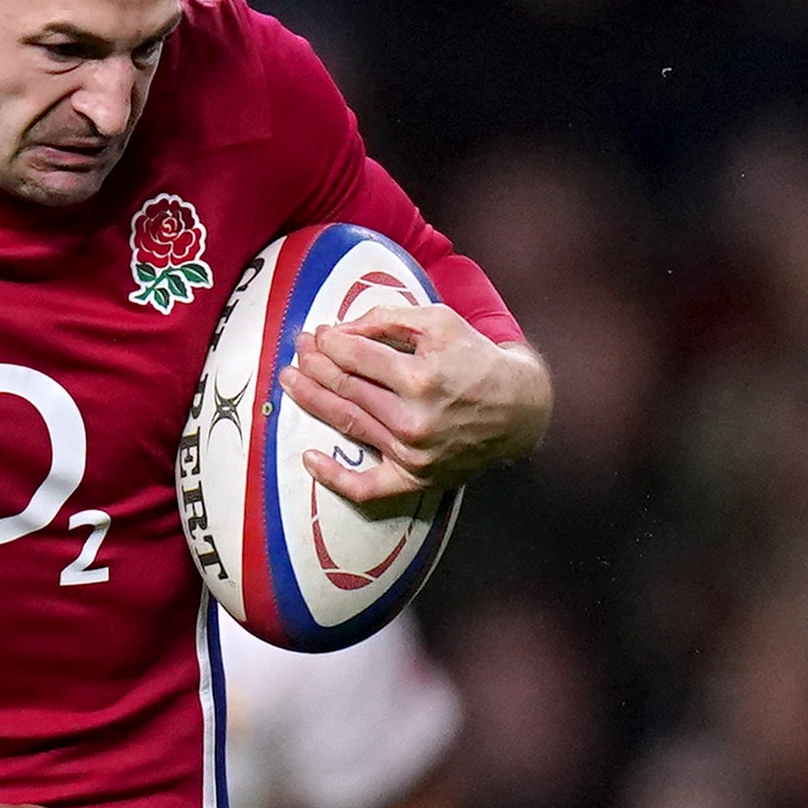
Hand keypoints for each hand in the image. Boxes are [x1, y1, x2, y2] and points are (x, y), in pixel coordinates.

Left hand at [281, 305, 549, 506]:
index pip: (356, 356)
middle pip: (346, 388)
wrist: (519, 409)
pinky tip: (309, 460)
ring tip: (289, 382)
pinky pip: (366, 488)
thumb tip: (340, 329)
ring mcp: (412, 453)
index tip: (317, 334)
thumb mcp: (441, 323)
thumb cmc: (476, 359)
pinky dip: (333, 477)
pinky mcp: (414, 479)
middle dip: (314, 365)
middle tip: (295, 351)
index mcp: (422, 377)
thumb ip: (390, 319)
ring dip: (311, 401)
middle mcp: (415, 418)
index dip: (329, 343)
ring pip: (347, 425)